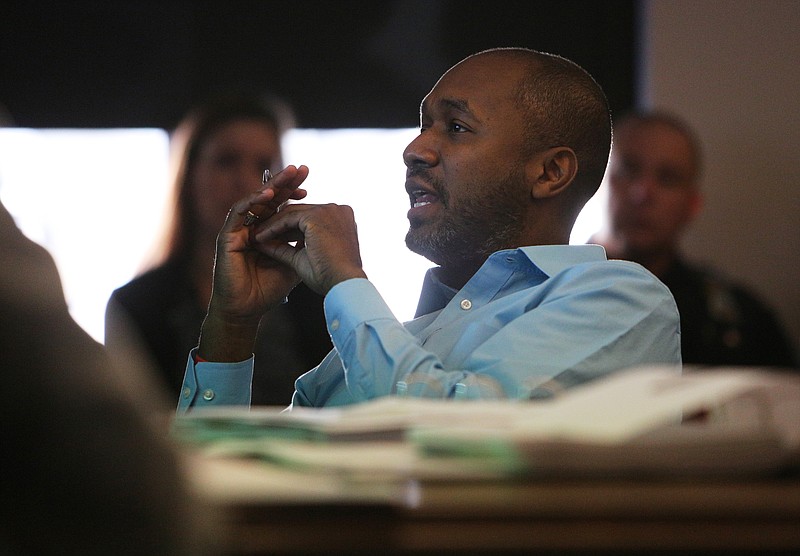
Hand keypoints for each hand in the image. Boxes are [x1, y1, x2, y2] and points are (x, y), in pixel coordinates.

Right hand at [198, 165, 309, 360]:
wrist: (248, 308)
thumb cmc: (269, 288)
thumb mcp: (295, 262)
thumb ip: (304, 245)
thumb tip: (327, 230)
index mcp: (266, 232)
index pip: (281, 207)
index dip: (293, 196)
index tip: (309, 188)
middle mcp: (251, 226)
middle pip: (269, 199)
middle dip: (286, 183)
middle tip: (301, 169)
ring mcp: (238, 229)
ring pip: (254, 201)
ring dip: (271, 186)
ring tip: (287, 176)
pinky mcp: (227, 235)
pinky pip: (239, 212)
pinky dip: (253, 202)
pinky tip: (268, 194)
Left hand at [251, 202, 367, 295]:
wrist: (343, 285)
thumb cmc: (331, 278)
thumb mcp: (306, 258)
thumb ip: (288, 249)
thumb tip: (267, 245)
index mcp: (341, 220)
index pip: (309, 219)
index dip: (289, 229)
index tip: (273, 239)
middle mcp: (337, 211)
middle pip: (300, 213)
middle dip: (278, 224)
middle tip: (259, 235)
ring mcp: (328, 211)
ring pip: (292, 214)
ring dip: (272, 225)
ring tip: (256, 237)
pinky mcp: (316, 216)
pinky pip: (288, 218)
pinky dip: (272, 228)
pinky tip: (260, 238)